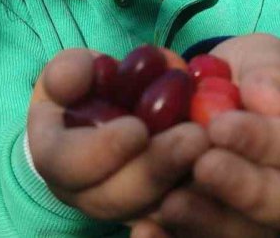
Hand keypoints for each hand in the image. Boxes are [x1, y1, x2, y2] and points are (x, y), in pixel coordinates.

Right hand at [27, 48, 209, 221]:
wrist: (116, 106)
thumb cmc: (89, 85)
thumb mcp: (73, 69)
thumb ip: (69, 70)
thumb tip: (75, 77)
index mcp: (53, 156)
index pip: (66, 164)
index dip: (101, 150)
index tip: (137, 128)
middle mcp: (83, 192)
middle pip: (114, 198)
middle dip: (154, 169)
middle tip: (194, 138)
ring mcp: (122, 206)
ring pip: (151, 209)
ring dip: (184, 178)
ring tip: (213, 145)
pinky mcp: (158, 208)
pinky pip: (181, 210)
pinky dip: (203, 190)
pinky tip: (227, 161)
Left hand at [151, 34, 279, 235]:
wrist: (220, 100)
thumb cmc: (247, 77)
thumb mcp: (263, 57)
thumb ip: (271, 73)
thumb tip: (270, 100)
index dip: (260, 140)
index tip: (219, 125)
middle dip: (240, 188)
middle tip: (201, 166)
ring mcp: (259, 219)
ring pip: (244, 234)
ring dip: (206, 222)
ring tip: (170, 203)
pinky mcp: (217, 231)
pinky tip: (146, 231)